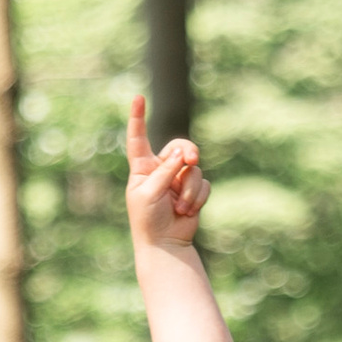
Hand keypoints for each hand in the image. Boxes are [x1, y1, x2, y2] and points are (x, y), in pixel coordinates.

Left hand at [125, 93, 207, 251]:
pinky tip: (187, 211)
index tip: (138, 97)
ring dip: (189, 190)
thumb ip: (165, 170)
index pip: (138, 138)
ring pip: (194, 170)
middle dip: (188, 152)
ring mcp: (178, 179)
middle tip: (192, 159)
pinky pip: (203, 184)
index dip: (138, 118)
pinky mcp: (193, 191)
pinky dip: (197, 198)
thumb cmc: (148, 219)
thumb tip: (183, 153)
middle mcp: (161, 169)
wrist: (165, 244)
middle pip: (179, 147)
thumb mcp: (150, 192)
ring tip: (180, 208)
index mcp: (142, 167)